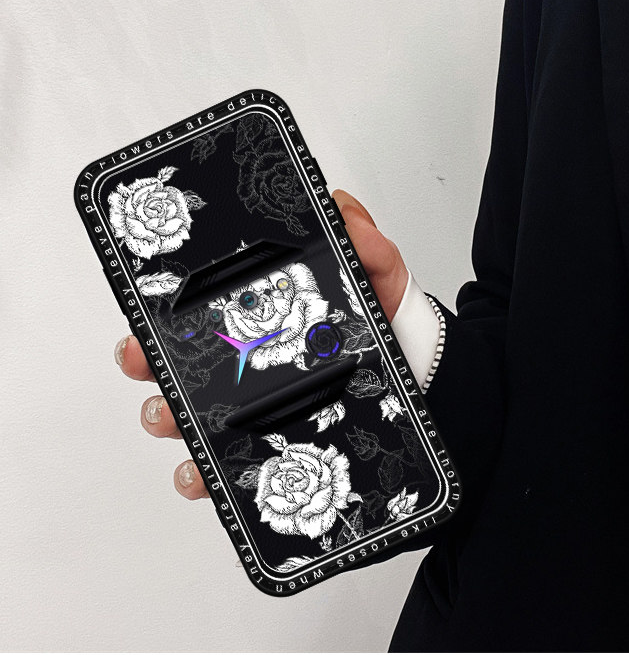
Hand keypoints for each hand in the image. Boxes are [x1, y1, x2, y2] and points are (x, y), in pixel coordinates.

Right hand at [114, 187, 408, 499]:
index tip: (143, 311)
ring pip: (187, 420)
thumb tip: (340, 206)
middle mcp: (248, 368)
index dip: (161, 311)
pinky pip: (223, 473)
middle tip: (144, 358)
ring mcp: (253, 415)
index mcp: (264, 321)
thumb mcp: (382, 283)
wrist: (429, 386)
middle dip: (146, 362)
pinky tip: (203, 475)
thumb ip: (367, 247)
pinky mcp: (270, 456)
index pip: (199, 313)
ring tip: (174, 417)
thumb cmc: (392, 333)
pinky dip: (200, 477)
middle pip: (175, 365)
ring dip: (167, 419)